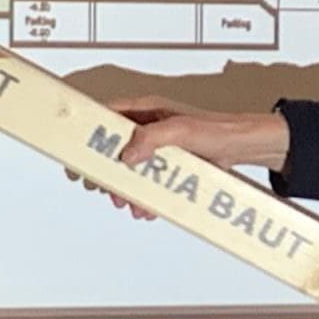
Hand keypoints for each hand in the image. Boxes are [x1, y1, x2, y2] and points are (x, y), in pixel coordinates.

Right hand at [62, 96, 290, 222]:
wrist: (245, 148)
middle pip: (111, 148)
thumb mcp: (183, 131)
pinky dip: (143, 197)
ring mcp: (156, 148)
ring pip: (128, 169)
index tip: (74, 152)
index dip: (86, 134)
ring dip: (124, 188)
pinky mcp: (168, 167)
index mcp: (146, 110)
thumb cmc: (219, 130)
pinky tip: (145, 207)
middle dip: (105, 169)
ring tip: (126, 202)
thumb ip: (153, 138)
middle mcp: (147, 128)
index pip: (105, 117)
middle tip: (98, 186)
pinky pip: (147, 183)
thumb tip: (127, 151)